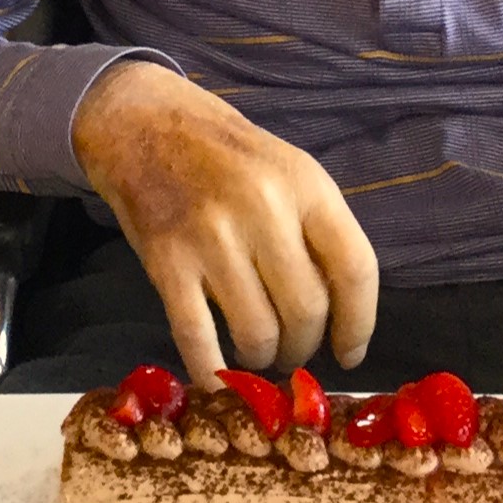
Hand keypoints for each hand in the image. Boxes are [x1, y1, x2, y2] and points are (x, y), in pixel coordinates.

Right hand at [73, 59, 378, 388]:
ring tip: (256, 354)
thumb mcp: (288, 171)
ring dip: (261, 359)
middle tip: (292, 352)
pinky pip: (197, 337)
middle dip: (303, 347)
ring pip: (257, 332)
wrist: (143, 122)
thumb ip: (316, 231)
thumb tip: (340, 315)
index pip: (355, 269)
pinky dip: (210, 371)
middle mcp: (264, 209)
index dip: (359, 324)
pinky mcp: (166, 261)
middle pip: (306, 310)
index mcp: (305, 185)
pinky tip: (217, 380)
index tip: (350, 353)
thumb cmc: (226, 153)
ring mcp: (212, 236)